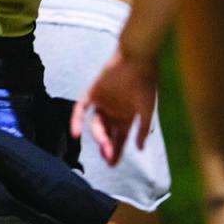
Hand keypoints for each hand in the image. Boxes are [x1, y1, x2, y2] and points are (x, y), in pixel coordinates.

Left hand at [70, 46, 158, 165]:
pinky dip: (76, 120)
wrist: (137, 59)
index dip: (117, 151)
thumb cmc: (146, 84)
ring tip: (104, 145)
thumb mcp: (147, 110)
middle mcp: (114, 110)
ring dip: (99, 136)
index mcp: (128, 116)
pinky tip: (75, 133)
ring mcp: (103, 102)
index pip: (120, 138)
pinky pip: (81, 108)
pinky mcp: (92, 92)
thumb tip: (140, 149)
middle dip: (107, 147)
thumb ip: (143, 130)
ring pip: (96, 124)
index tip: (113, 164)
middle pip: (107, 133)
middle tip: (109, 160)